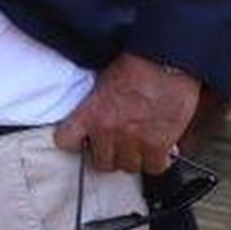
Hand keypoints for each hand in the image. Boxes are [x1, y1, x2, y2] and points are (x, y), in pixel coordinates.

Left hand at [53, 52, 201, 173]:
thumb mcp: (102, 80)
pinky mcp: (159, 145)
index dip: (75, 142)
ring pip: (128, 166)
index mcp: (90, 113)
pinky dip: (156, 161)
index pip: (67, 140)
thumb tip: (96, 113)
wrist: (164, 62)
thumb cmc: (135, 64)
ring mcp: (134, 140)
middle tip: (114, 145)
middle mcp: (109, 131)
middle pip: (101, 162)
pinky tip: (157, 151)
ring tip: (136, 148)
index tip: (81, 140)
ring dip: (132, 158)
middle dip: (107, 154)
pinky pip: (154, 167)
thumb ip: (96, 103)